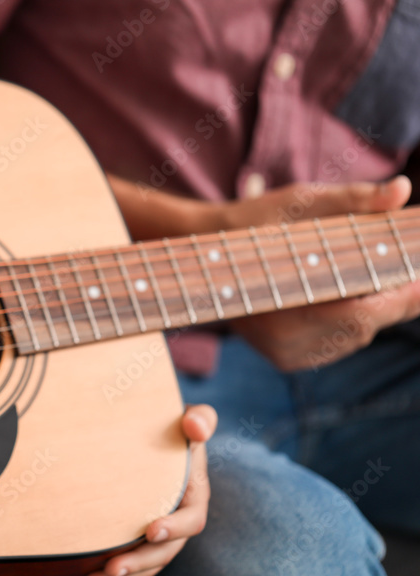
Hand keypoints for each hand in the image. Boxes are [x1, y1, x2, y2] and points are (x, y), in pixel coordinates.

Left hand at [81, 404, 215, 575]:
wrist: (149, 440)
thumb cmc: (170, 428)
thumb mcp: (186, 419)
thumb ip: (200, 419)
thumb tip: (196, 425)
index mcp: (193, 497)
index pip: (191, 520)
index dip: (174, 527)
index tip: (151, 529)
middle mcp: (178, 523)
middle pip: (163, 553)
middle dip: (138, 563)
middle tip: (111, 568)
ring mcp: (158, 539)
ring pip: (143, 569)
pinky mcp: (138, 546)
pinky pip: (129, 574)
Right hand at [221, 177, 419, 370]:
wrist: (203, 252)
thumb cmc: (253, 221)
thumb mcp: (300, 202)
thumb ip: (354, 200)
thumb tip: (402, 191)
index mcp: (287, 308)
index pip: (366, 313)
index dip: (404, 298)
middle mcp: (285, 341)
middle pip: (365, 327)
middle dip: (394, 301)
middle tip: (415, 277)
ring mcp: (285, 354)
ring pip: (355, 338)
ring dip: (374, 312)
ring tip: (384, 282)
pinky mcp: (285, 359)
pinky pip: (336, 346)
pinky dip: (352, 325)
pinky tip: (352, 299)